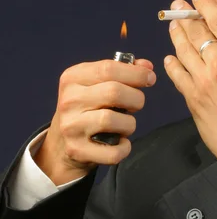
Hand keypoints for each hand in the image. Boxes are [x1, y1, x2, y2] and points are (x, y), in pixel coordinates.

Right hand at [35, 58, 155, 184]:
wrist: (62, 143)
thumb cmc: (88, 107)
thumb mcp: (96, 83)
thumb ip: (123, 71)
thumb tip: (147, 67)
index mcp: (72, 78)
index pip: (108, 69)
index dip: (136, 73)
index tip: (150, 78)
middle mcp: (69, 100)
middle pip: (114, 92)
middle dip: (136, 99)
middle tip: (136, 105)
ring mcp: (71, 126)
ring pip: (113, 120)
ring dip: (129, 124)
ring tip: (125, 125)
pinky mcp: (76, 150)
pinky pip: (112, 152)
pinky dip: (124, 148)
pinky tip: (121, 142)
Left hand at [164, 0, 216, 159]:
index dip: (205, 6)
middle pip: (197, 33)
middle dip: (186, 16)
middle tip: (176, 6)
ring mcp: (203, 83)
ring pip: (184, 51)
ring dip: (176, 35)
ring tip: (172, 25)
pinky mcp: (193, 100)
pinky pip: (177, 76)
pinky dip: (172, 64)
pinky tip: (169, 57)